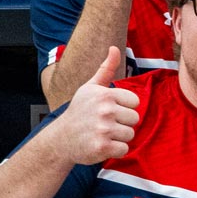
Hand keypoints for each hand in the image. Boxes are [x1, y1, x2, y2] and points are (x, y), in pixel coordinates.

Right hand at [56, 48, 140, 163]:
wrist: (61, 138)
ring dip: (119, 137)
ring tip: (102, 134)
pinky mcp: (102, 147)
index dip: (124, 107)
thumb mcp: (90, 88)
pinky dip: (115, 150)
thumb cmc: (80, 111)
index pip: (135, 102)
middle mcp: (104, 110)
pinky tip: (101, 144)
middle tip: (104, 124)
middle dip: (122, 123)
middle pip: (135, 119)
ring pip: (130, 134)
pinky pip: (124, 149)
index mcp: (105, 94)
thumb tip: (114, 47)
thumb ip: (106, 69)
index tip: (109, 110)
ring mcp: (103, 129)